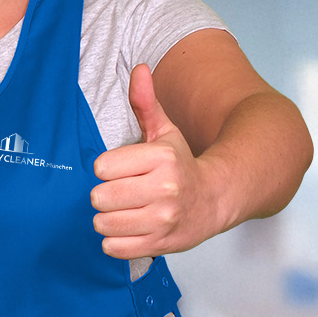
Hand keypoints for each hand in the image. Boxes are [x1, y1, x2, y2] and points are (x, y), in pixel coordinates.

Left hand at [90, 63, 221, 258]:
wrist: (216, 199)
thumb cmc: (182, 164)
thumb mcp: (165, 132)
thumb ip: (146, 103)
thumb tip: (138, 69)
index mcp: (162, 158)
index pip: (102, 167)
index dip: (105, 169)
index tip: (118, 171)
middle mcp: (165, 189)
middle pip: (101, 196)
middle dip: (104, 196)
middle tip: (119, 194)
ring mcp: (164, 220)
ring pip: (105, 224)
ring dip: (107, 220)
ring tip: (123, 212)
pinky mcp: (161, 244)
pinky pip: (114, 248)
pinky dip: (114, 241)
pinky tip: (128, 230)